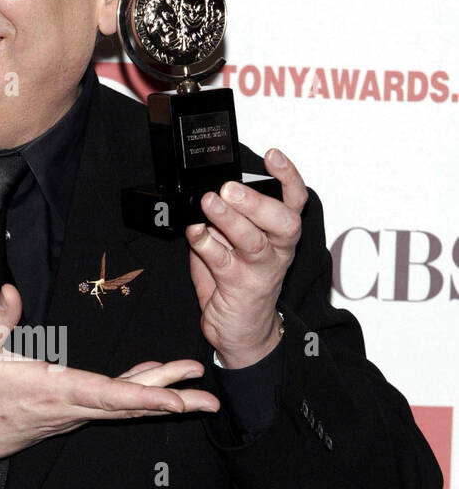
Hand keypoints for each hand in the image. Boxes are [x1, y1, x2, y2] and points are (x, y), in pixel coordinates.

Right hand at [0, 284, 220, 464]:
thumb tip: (12, 290)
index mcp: (54, 390)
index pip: (109, 396)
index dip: (146, 397)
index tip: (177, 398)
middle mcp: (70, 408)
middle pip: (129, 406)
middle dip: (172, 401)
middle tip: (209, 399)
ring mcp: (71, 415)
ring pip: (123, 408)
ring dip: (160, 399)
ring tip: (195, 394)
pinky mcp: (67, 415)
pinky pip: (110, 407)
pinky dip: (136, 397)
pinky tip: (154, 387)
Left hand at [186, 148, 307, 367]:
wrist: (242, 333)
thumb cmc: (237, 285)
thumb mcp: (231, 245)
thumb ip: (221, 223)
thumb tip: (205, 196)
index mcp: (280, 235)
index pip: (294, 201)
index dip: (287, 176)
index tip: (273, 155)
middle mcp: (278, 251)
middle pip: (282, 220)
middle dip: (256, 200)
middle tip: (229, 187)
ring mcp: (261, 271)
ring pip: (254, 241)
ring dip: (230, 219)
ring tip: (209, 202)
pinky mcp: (240, 288)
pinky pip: (224, 262)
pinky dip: (206, 244)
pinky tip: (194, 232)